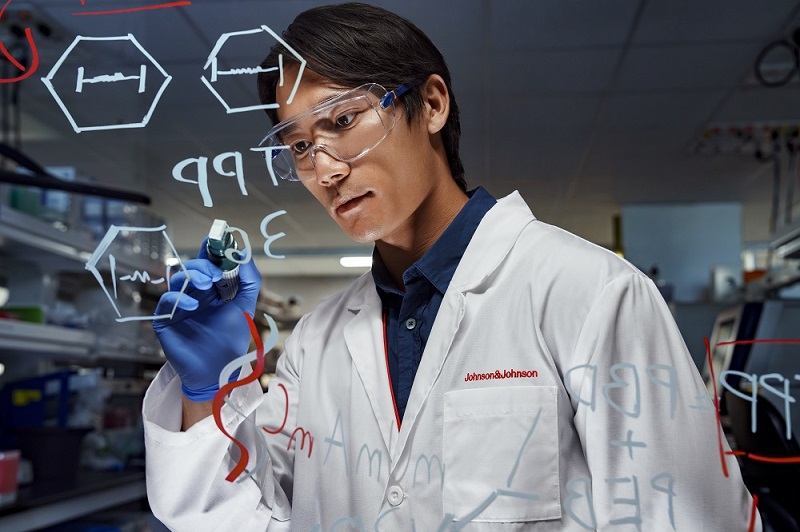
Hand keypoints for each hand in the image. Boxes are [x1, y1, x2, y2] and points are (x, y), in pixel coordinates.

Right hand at [153, 240, 261, 401]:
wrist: (217, 370)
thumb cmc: (230, 340)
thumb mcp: (245, 307)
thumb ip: (250, 281)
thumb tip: (244, 254)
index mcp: (213, 290)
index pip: (210, 263)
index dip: (212, 250)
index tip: (217, 238)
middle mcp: (195, 294)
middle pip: (193, 268)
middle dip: (204, 265)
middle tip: (215, 273)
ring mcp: (180, 306)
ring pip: (178, 279)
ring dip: (192, 276)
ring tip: (207, 284)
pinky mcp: (166, 319)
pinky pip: (167, 300)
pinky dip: (179, 298)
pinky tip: (194, 304)